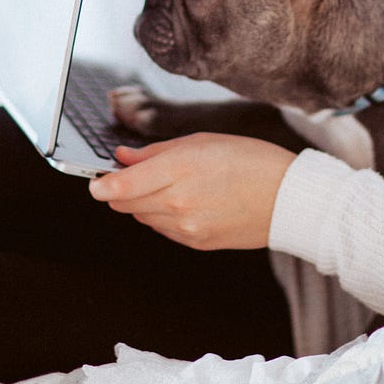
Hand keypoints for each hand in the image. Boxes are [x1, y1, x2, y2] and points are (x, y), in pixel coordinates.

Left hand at [87, 133, 296, 249]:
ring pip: (142, 218)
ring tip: (172, 184)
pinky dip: (163, 216)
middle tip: (134, 175)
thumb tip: (123, 158)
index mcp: (178, 170)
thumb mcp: (201, 141)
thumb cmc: (251, 160)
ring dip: (144, 203)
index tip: (95, 181)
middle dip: (121, 191)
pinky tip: (186, 201)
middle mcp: (177, 203)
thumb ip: (155, 152)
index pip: (120, 187)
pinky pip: (163, 230)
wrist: (288, 198)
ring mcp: (186, 227)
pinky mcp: (195, 242)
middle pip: (125, 205)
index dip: (100, 185)